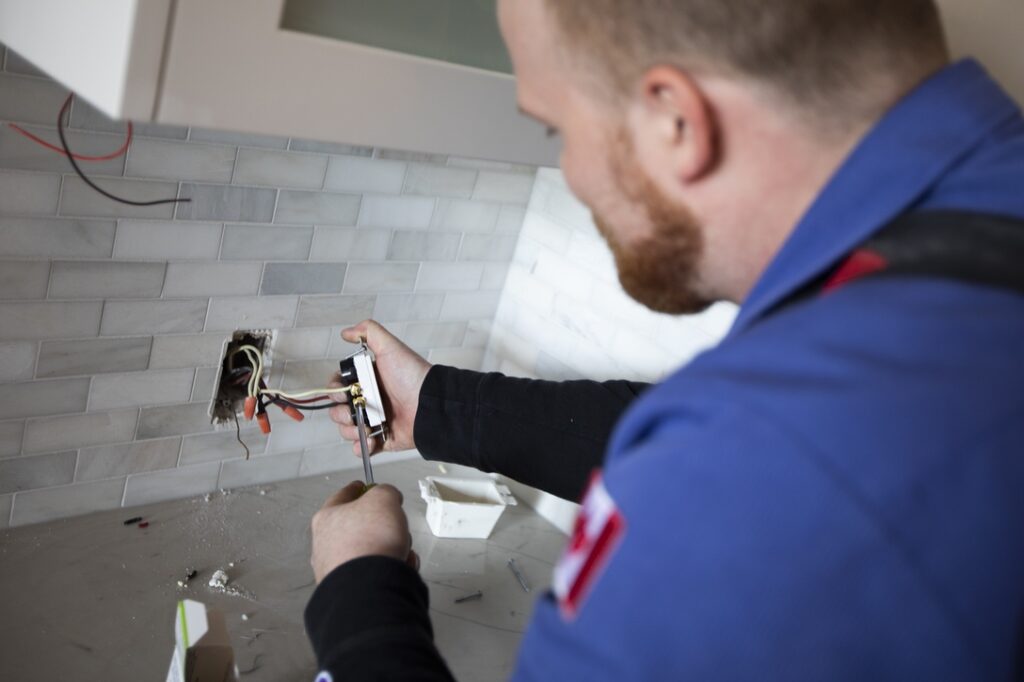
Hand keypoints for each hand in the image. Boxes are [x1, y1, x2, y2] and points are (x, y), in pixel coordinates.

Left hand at [310, 481, 418, 582]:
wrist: (369, 586)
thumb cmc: (369, 542)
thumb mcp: (384, 499)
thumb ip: (386, 491)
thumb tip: (388, 496)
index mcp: (327, 518)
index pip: (343, 495)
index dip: (358, 489)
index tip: (366, 486)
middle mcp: (326, 544)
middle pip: (359, 526)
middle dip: (382, 525)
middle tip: (394, 524)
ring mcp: (336, 568)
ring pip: (369, 550)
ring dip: (390, 548)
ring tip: (401, 550)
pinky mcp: (350, 587)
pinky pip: (375, 572)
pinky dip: (390, 568)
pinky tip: (399, 568)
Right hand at [328, 320, 430, 457]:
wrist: (430, 404)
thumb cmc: (412, 376)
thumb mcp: (390, 347)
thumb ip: (369, 332)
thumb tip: (346, 332)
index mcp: (367, 382)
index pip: (338, 388)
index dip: (335, 391)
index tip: (342, 392)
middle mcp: (368, 401)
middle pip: (338, 411)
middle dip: (341, 413)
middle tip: (357, 408)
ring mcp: (374, 421)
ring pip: (346, 429)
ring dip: (350, 430)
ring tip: (367, 426)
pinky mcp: (381, 439)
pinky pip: (361, 448)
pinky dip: (361, 447)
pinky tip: (369, 440)